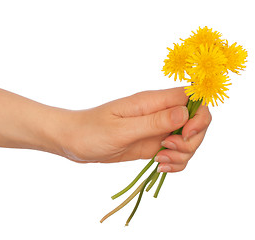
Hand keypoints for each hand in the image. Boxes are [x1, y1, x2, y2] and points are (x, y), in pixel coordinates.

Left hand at [59, 87, 210, 171]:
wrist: (73, 141)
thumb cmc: (91, 131)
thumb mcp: (122, 129)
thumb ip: (154, 122)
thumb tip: (187, 112)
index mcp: (151, 102)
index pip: (190, 98)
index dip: (198, 115)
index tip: (186, 133)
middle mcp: (157, 113)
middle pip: (195, 121)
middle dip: (191, 140)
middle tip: (167, 149)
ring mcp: (155, 130)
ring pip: (187, 140)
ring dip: (182, 154)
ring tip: (160, 162)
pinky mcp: (151, 144)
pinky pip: (175, 153)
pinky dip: (174, 162)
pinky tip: (160, 167)